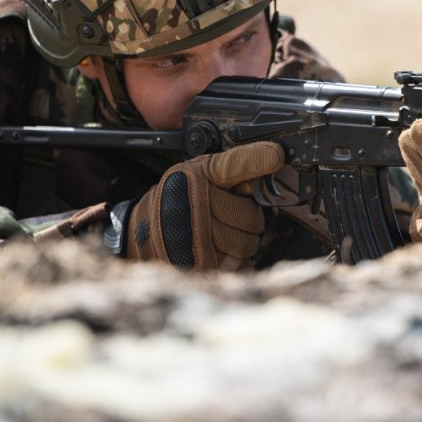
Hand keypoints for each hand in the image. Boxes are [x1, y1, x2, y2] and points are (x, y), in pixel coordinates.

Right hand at [120, 142, 284, 271]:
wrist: (144, 232)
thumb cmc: (179, 199)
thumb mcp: (200, 174)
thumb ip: (233, 171)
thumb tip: (267, 170)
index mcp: (196, 177)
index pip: (233, 166)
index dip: (257, 160)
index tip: (277, 155)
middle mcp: (193, 205)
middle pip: (251, 216)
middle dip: (250, 218)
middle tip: (234, 215)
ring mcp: (195, 238)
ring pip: (247, 243)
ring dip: (244, 241)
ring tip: (225, 232)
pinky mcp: (199, 265)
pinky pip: (240, 264)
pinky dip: (237, 260)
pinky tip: (221, 250)